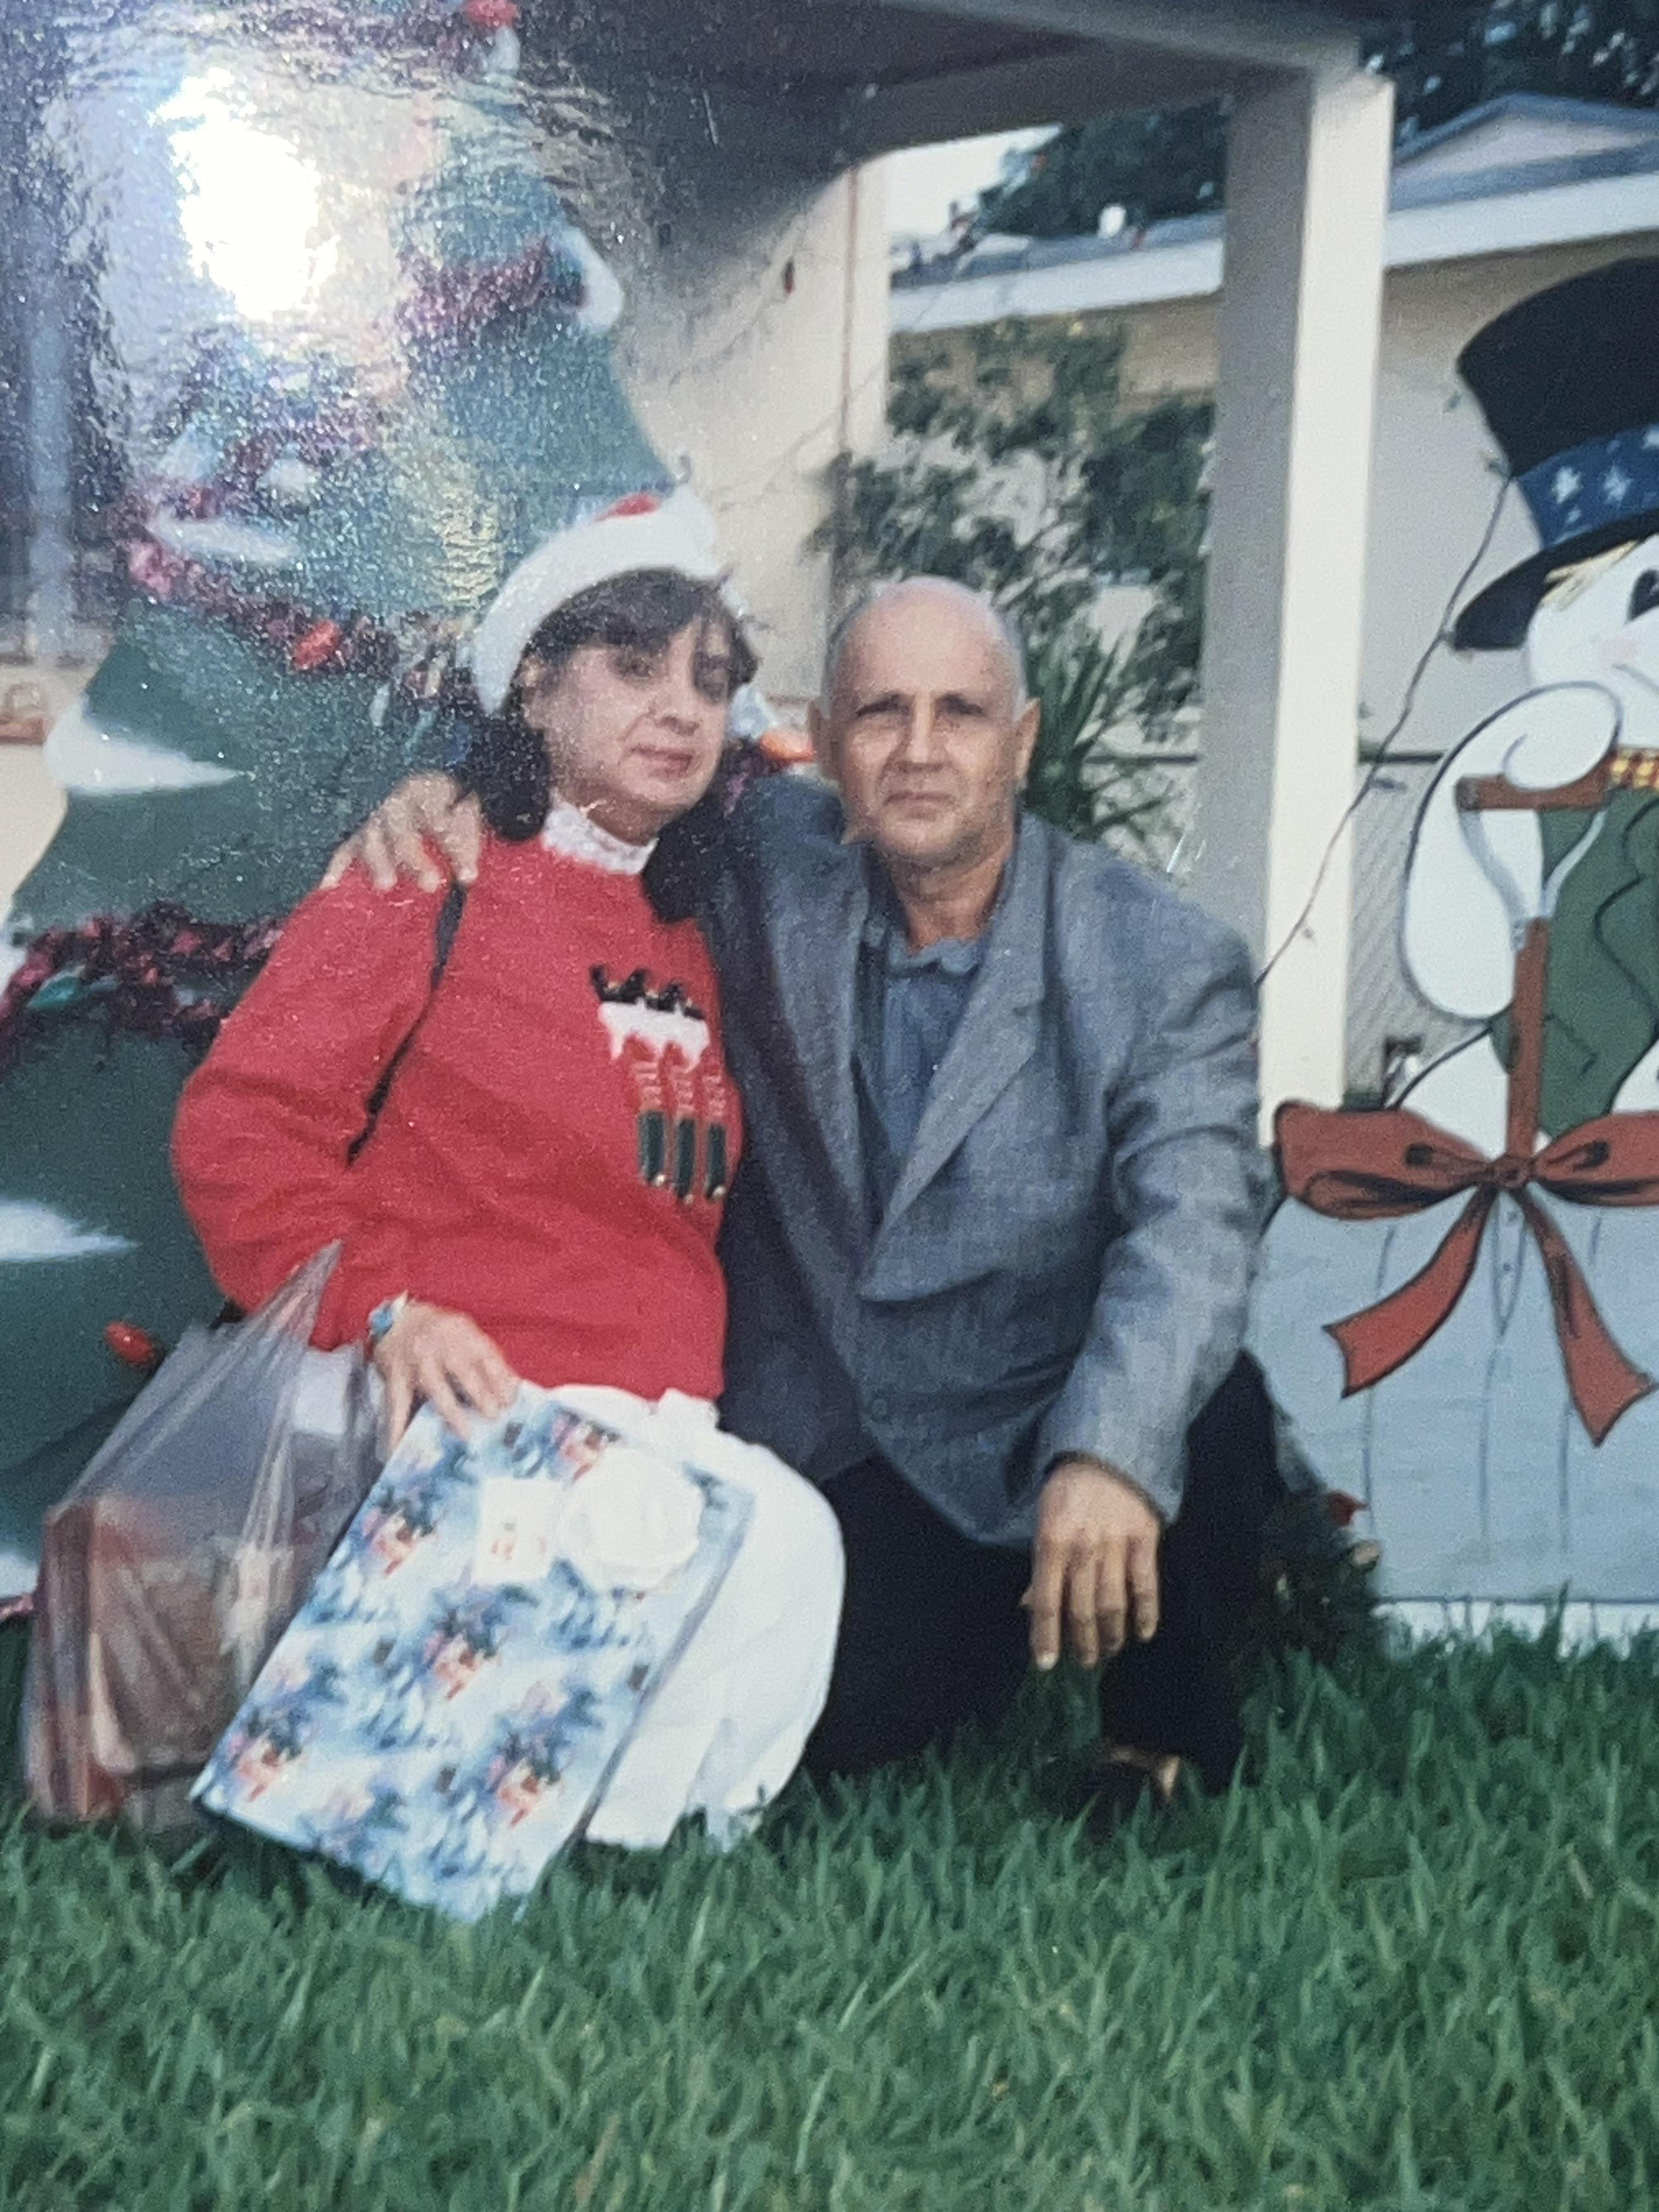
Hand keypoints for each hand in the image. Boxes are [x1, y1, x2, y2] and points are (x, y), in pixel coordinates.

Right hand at [322, 773, 482, 895]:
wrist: (422, 786)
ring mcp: (374, 818)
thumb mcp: (465, 814)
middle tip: (430, 884)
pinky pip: (345, 848)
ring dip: (378, 862)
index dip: (453, 843)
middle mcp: (395, 802)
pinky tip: (329, 885)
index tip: (468, 873)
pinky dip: (337, 866)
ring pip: (371, 837)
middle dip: (414, 857)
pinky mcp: (359, 834)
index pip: (438, 816)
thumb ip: (465, 843)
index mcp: (426, 791)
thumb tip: (467, 876)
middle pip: (400, 827)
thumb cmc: (447, 807)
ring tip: (386, 884)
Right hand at [372, 1299, 518, 1445]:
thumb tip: (513, 1388)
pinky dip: (397, 1427)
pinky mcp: (395, 1375)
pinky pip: (397, 1403)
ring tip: (465, 1433)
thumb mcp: (466, 1334)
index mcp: (461, 1331)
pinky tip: (398, 1447)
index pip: (484, 1354)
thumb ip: (488, 1358)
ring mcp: (415, 1359)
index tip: (510, 1400)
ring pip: (434, 1386)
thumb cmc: (441, 1333)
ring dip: (450, 1411)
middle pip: (461, 1368)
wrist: (397, 1318)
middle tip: (494, 1415)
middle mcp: (438, 1343)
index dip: (499, 1376)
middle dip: (479, 1392)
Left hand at [1024, 1457, 1161, 1670]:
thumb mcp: (1042, 1519)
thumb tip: (1027, 1606)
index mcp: (1050, 1542)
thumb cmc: (1068, 1488)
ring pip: (1112, 1604)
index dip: (1045, 1637)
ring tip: (1108, 1651)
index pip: (1045, 1600)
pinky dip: (1146, 1614)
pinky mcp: (1145, 1540)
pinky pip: (1146, 1586)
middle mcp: (1082, 1548)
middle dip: (1081, 1643)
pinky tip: (1142, 1633)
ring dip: (1110, 1635)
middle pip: (1080, 1609)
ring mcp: (1116, 1545)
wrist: (1108, 1450)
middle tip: (1084, 1661)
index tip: (1045, 1664)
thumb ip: (1040, 1564)